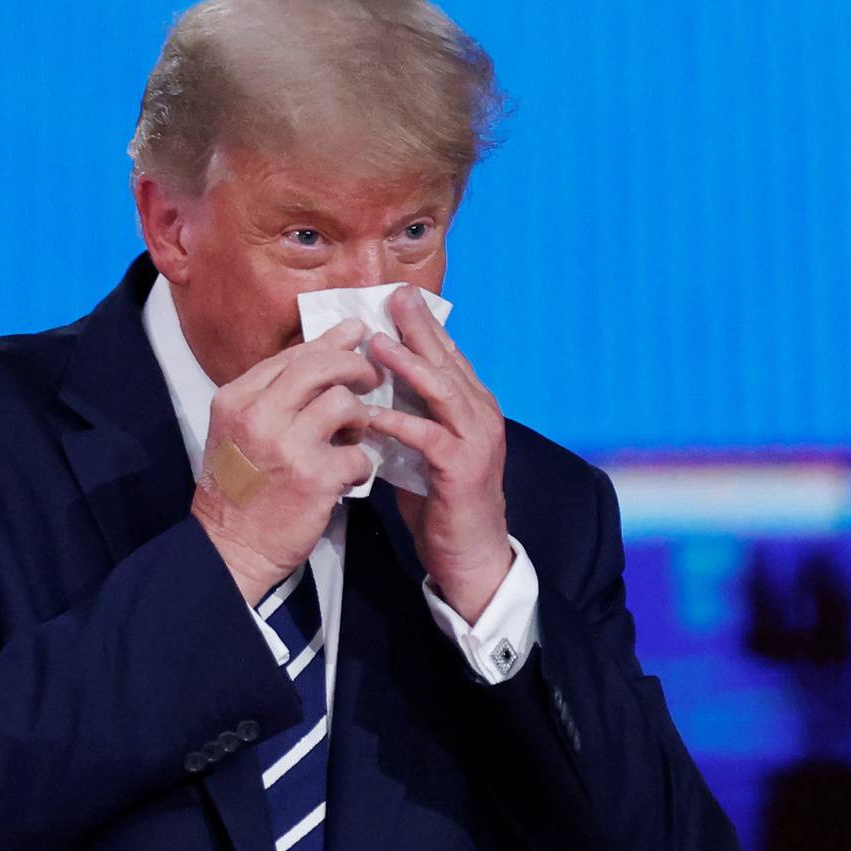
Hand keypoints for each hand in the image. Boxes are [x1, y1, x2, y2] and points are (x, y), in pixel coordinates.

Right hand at [192, 319, 382, 604]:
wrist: (231, 548)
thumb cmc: (240, 487)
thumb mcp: (239, 430)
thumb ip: (273, 394)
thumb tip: (322, 352)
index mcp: (237, 399)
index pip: (293, 355)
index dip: (331, 342)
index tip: (356, 334)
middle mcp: (258, 415)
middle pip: (321, 366)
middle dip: (356, 366)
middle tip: (373, 377)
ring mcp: (286, 446)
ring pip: (345, 403)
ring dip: (360, 418)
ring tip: (353, 436)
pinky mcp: (314, 478)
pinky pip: (358, 452)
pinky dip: (361, 463)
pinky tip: (351, 474)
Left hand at [364, 286, 512, 623]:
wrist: (472, 554)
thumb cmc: (443, 501)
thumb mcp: (425, 447)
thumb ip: (410, 415)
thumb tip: (372, 388)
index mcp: (473, 407)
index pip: (447, 355)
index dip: (424, 325)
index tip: (398, 295)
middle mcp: (481, 416)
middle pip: (447, 361)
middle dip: (419, 327)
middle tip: (394, 296)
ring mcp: (475, 440)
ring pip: (441, 390)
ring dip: (408, 365)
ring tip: (377, 344)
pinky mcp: (461, 469)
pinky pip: (426, 436)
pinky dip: (397, 422)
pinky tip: (370, 413)